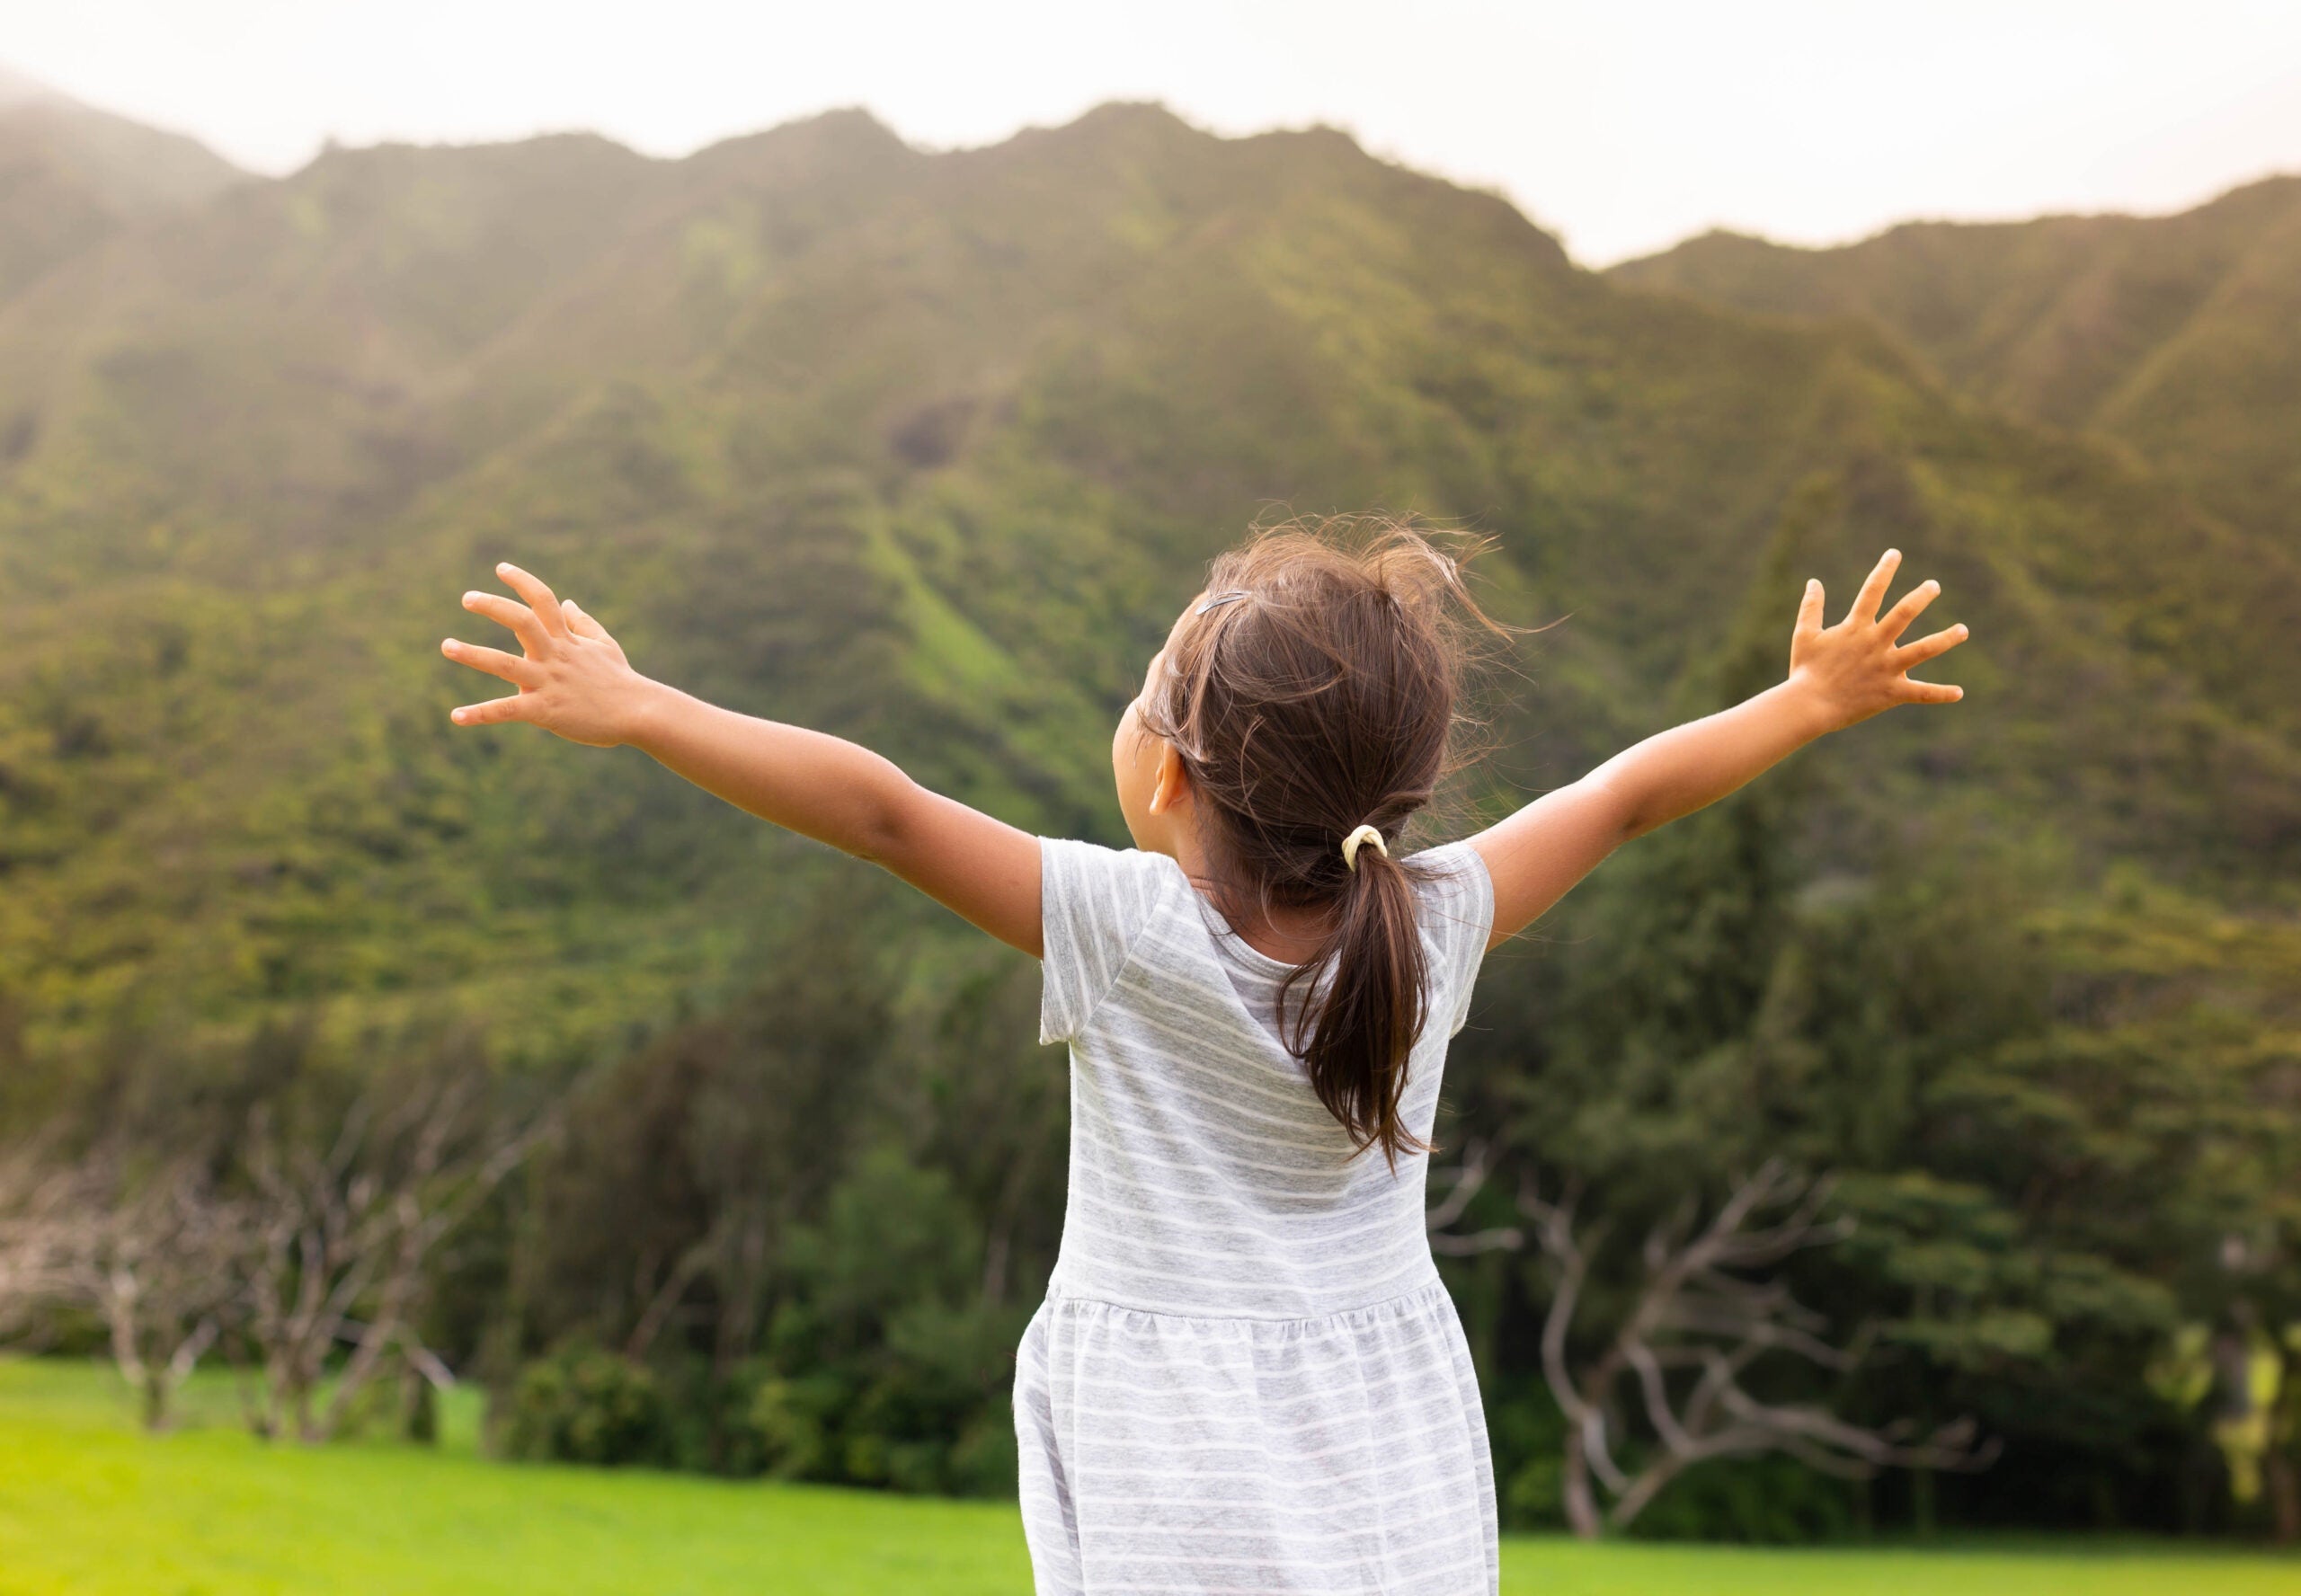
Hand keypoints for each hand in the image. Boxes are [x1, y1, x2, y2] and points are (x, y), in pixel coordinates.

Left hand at [441, 563, 654, 746]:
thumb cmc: (622, 681)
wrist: (640, 713)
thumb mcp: (605, 646)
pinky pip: (508, 710)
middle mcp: (555, 656)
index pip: (544, 601)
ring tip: (447, 646)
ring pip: (505, 664)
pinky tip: (456, 716)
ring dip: (473, 654)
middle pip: (521, 622)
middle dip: (493, 606)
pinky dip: (481, 714)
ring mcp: (549, 682)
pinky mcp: (546, 711)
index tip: (501, 568)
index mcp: (567, 640)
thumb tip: (569, 602)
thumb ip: (583, 623)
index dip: (522, 581)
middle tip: (467, 598)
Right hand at [1789, 548, 1968, 731]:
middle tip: (1933, 586)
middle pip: (1904, 613)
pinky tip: (1959, 693)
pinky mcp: (1891, 693)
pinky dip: (1940, 694)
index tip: (1895, 554)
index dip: (1884, 570)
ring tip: (1962, 630)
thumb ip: (1811, 607)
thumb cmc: (1805, 670)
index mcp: (1855, 628)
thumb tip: (1814, 582)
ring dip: (1945, 639)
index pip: (1872, 591)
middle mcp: (1875, 643)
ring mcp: (1886, 668)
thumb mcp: (1804, 635)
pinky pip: (1921, 693)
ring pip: (1923, 650)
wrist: (1808, 706)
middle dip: (1922, 596)